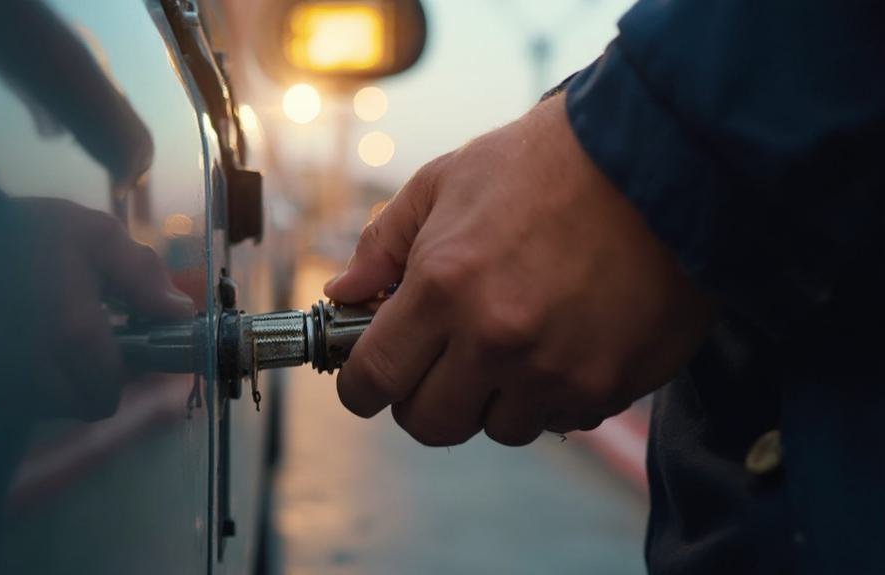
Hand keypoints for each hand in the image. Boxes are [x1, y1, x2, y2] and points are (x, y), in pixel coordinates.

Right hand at [15, 198, 193, 419]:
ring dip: (68, 382)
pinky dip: (36, 379)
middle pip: (84, 406)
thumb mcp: (96, 235)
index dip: (130, 372)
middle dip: (100, 381)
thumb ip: (142, 275)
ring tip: (65, 340)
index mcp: (71, 333)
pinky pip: (20, 396)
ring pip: (52, 406)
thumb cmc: (30, 231)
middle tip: (102, 344)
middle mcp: (33, 367)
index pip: (111, 391)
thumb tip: (179, 312)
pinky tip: (35, 343)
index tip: (132, 343)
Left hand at [325, 93, 712, 445]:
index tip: (369, 383)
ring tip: (512, 345)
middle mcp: (496, 340)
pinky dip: (552, 395)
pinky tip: (562, 344)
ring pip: (499, 428)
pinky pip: (561, 419)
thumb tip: (343, 293)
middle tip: (438, 367)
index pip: (374, 380)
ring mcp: (556, 370)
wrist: (659, 156)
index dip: (362, 388)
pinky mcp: (610, 384)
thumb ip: (382, 244)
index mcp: (443, 288)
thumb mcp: (444, 181)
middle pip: (430, 424)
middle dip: (423, 400)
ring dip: (494, 398)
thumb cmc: (546, 163)